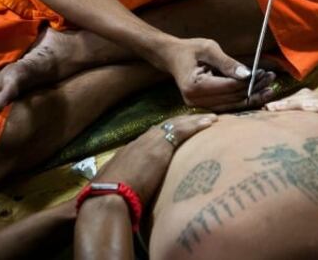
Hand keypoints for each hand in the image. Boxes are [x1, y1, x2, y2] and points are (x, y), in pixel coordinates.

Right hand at [95, 113, 216, 204]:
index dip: (165, 134)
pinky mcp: (160, 145)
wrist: (109, 196)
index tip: (176, 133)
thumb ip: (126, 186)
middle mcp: (139, 142)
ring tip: (209, 119)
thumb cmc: (110, 199)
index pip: (151, 138)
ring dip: (193, 121)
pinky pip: (182, 130)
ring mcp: (149, 142)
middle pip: (164, 127)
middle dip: (181, 122)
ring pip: (175, 124)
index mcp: (129, 152)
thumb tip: (130, 195)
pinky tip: (209, 122)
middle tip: (196, 120)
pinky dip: (196, 124)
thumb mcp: (118, 188)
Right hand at [167, 38, 276, 111]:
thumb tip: (248, 74)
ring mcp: (199, 106)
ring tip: (270, 87)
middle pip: (232, 98)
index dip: (249, 81)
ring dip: (252, 97)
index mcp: (195, 86)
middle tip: (272, 79)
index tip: (265, 73)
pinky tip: (258, 93)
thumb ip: (227, 62)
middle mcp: (195, 100)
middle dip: (254, 89)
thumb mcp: (208, 49)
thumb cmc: (190, 49)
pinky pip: (228, 105)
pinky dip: (243, 99)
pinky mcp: (204, 106)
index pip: (228, 86)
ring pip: (232, 105)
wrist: (172, 57)